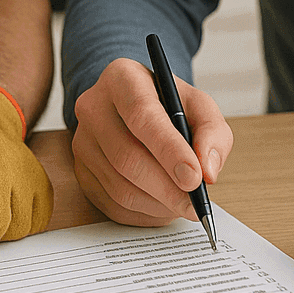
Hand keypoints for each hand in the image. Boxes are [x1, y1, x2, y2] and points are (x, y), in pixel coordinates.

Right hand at [71, 57, 232, 226]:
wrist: (133, 109)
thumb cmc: (168, 106)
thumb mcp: (199, 105)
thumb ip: (212, 132)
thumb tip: (207, 171)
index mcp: (122, 79)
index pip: (141, 115)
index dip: (169, 150)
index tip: (194, 178)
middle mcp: (93, 107)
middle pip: (127, 157)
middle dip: (167, 188)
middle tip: (195, 204)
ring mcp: (82, 141)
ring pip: (119, 186)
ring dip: (158, 204)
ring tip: (183, 204)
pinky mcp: (81, 171)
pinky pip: (112, 204)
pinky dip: (144, 213)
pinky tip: (163, 206)